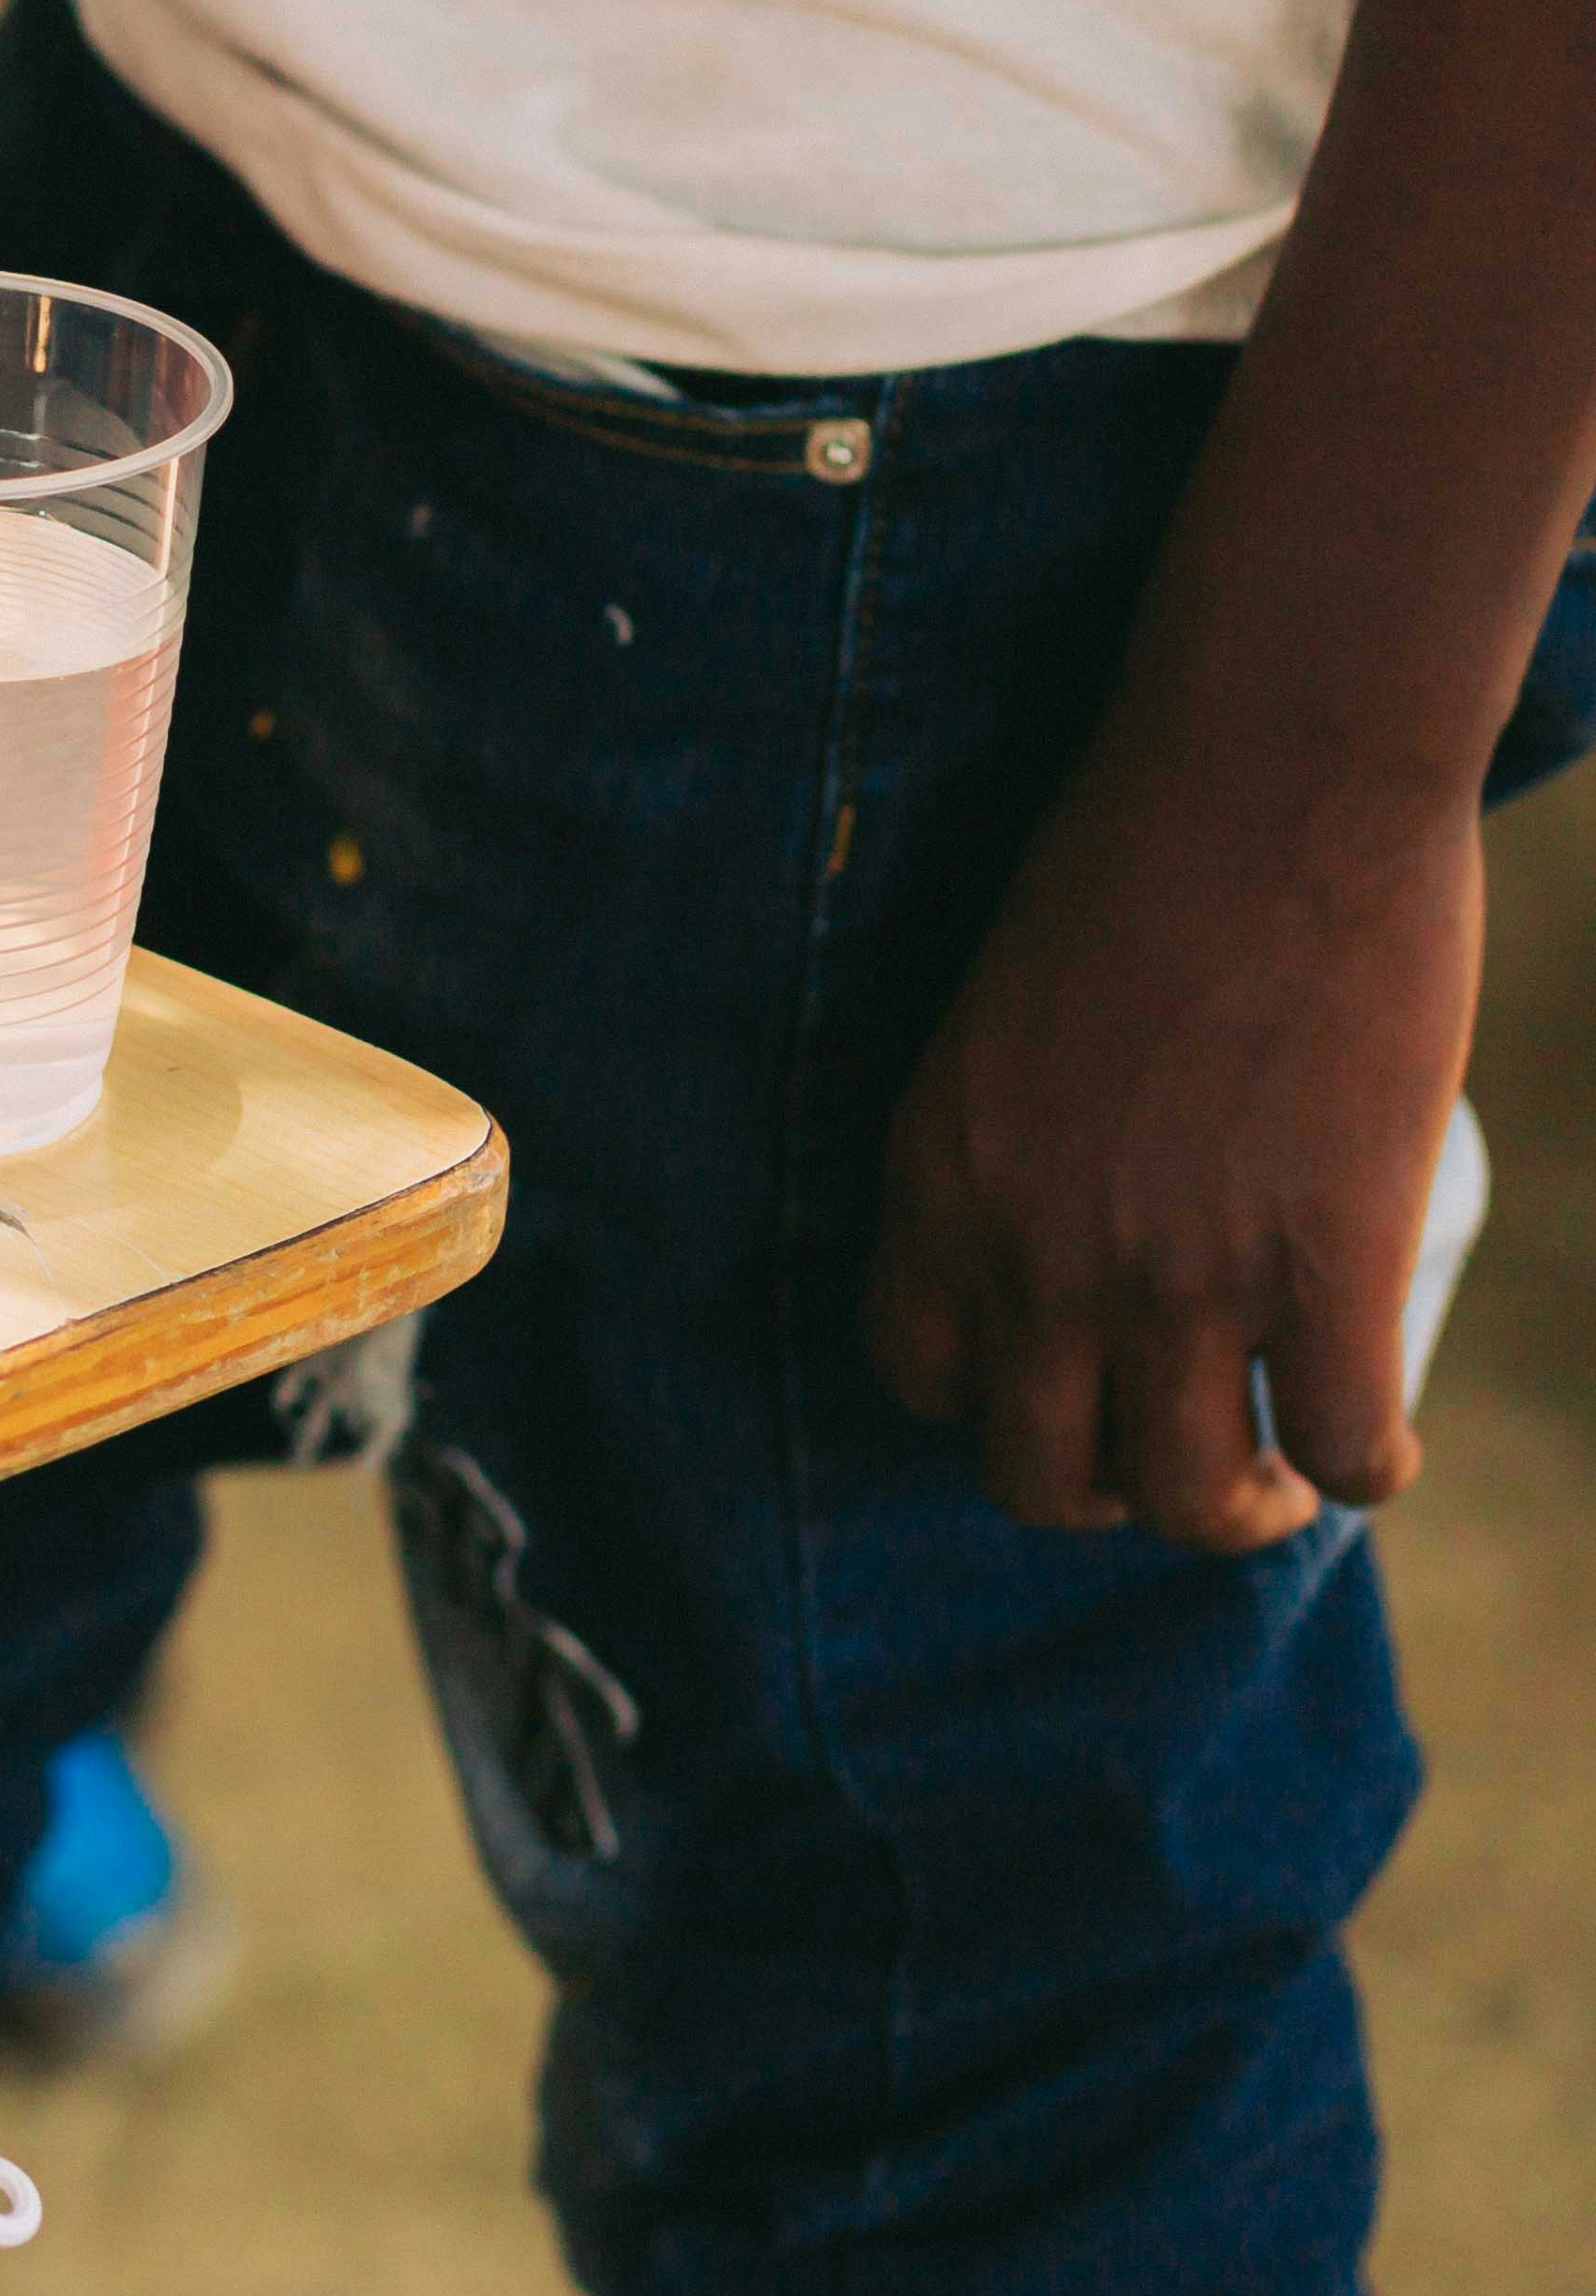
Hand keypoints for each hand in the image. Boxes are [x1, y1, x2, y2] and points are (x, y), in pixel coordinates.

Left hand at [863, 731, 1462, 1549]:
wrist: (1269, 785)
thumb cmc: (1141, 862)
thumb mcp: (1003, 1025)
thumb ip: (1015, 1138)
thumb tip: (1068, 1215)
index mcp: (937, 1180)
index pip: (917, 1375)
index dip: (993, 1407)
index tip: (1060, 1391)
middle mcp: (1033, 1251)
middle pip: (1038, 1474)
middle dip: (1104, 1492)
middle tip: (1175, 1458)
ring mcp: (1178, 1271)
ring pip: (1185, 1493)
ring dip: (1234, 1510)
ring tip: (1277, 1477)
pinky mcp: (1325, 1263)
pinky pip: (1342, 1446)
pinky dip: (1364, 1474)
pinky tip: (1377, 1453)